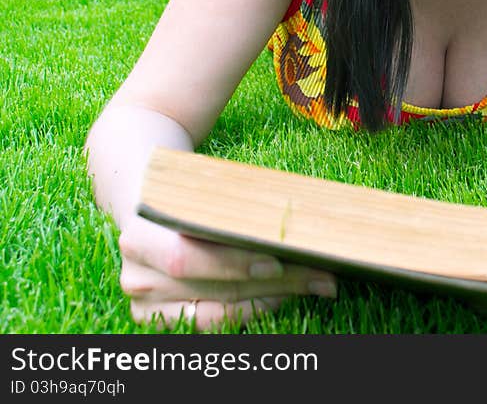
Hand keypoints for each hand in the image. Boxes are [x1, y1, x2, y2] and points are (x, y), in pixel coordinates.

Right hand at [117, 214, 336, 330]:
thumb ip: (234, 205)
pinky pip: (217, 323)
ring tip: (315, 284)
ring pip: (221, 313)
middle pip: (214, 290)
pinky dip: (256, 308)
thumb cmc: (185, 193)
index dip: (232, 264)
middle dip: (275, 283)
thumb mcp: (200, 188)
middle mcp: (138, 277)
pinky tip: (286, 293)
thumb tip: (299, 217)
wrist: (148, 206)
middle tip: (322, 275)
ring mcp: (148, 306)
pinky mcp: (163, 321)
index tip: (278, 260)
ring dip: (273, 299)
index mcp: (138, 237)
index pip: (185, 259)